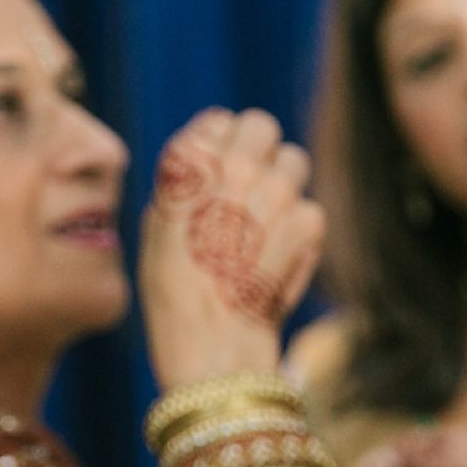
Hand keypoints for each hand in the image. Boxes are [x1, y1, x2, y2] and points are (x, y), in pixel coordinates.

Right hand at [137, 107, 324, 388]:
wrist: (210, 345)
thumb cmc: (173, 293)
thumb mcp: (157, 228)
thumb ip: (186, 184)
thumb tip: (214, 164)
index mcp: (188, 163)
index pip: (219, 121)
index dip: (220, 146)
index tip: (216, 173)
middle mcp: (235, 165)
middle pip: (262, 126)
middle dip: (257, 151)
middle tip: (247, 189)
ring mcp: (276, 191)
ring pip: (294, 161)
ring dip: (281, 185)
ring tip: (262, 227)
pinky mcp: (307, 221)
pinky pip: (310, 208)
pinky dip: (297, 229)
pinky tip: (275, 257)